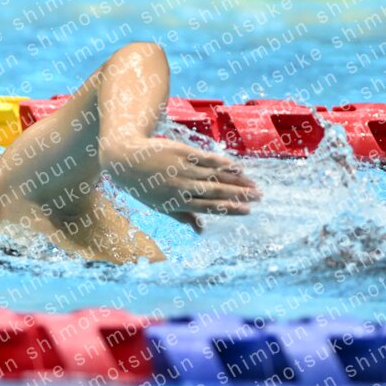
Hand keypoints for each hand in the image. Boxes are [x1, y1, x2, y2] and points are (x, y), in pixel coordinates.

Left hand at [102, 137, 261, 232]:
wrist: (125, 159)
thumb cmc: (143, 186)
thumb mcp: (159, 206)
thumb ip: (183, 217)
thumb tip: (201, 232)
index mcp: (177, 202)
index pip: (209, 207)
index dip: (229, 209)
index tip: (248, 210)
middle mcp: (182, 186)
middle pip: (216, 191)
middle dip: (239, 194)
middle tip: (259, 196)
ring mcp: (183, 169)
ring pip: (214, 175)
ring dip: (235, 179)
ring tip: (252, 183)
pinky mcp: (182, 153)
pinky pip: (206, 159)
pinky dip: (221, 162)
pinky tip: (235, 166)